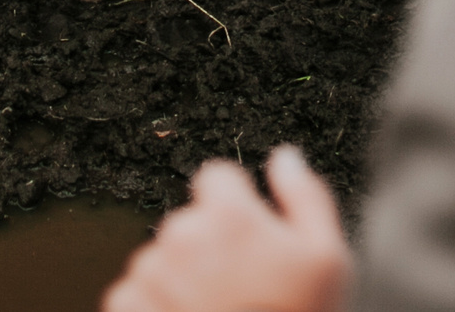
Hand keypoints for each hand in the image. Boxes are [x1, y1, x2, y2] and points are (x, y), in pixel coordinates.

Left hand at [103, 144, 352, 311]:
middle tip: (239, 288)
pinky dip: (155, 305)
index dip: (235, 205)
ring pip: (163, 257)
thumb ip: (305, 196)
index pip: (216, 176)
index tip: (247, 238)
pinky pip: (136, 291)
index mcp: (228, 215)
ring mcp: (150, 272)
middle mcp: (181, 234)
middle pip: (190, 222)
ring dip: (180, 276)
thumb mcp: (327, 259)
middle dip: (208, 245)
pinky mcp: (127, 305)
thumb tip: (285, 157)